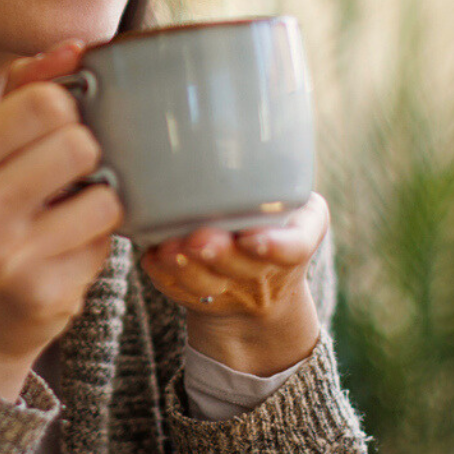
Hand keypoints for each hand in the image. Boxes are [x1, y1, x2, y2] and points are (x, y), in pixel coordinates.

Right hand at [0, 39, 124, 400]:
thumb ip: (23, 91)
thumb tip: (76, 47)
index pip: (43, 101)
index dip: (70, 108)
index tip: (63, 128)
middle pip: (80, 142)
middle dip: (89, 155)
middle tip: (72, 176)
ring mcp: (8, 256)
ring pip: (105, 195)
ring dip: (101, 201)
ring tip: (74, 214)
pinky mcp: (44, 294)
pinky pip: (107, 244)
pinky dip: (99, 242)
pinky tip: (70, 251)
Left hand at [138, 192, 329, 374]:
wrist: (262, 284)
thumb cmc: (272, 222)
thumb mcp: (293, 203)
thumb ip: (269, 185)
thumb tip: (226, 149)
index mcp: (302, 235)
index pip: (295, 247)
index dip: (275, 246)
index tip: (253, 240)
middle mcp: (273, 273)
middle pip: (245, 268)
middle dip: (218, 252)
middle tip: (197, 239)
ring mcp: (238, 294)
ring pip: (209, 285)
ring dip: (185, 268)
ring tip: (168, 248)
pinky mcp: (203, 303)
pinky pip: (181, 293)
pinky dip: (163, 276)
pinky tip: (151, 257)